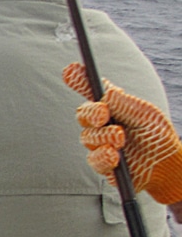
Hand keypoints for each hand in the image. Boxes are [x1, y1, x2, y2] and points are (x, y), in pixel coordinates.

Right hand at [63, 62, 181, 205]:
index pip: (91, 91)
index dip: (79, 80)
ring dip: (102, 136)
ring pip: (87, 137)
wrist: (166, 166)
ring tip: (120, 139)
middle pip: (83, 114)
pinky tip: (115, 157)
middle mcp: (102, 123)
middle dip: (91, 113)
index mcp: (112, 107)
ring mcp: (100, 143)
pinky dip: (103, 156)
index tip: (70, 70)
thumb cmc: (157, 136)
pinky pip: (93, 159)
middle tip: (103, 114)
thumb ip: (125, 105)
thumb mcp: (146, 115)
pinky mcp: (102, 163)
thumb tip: (107, 92)